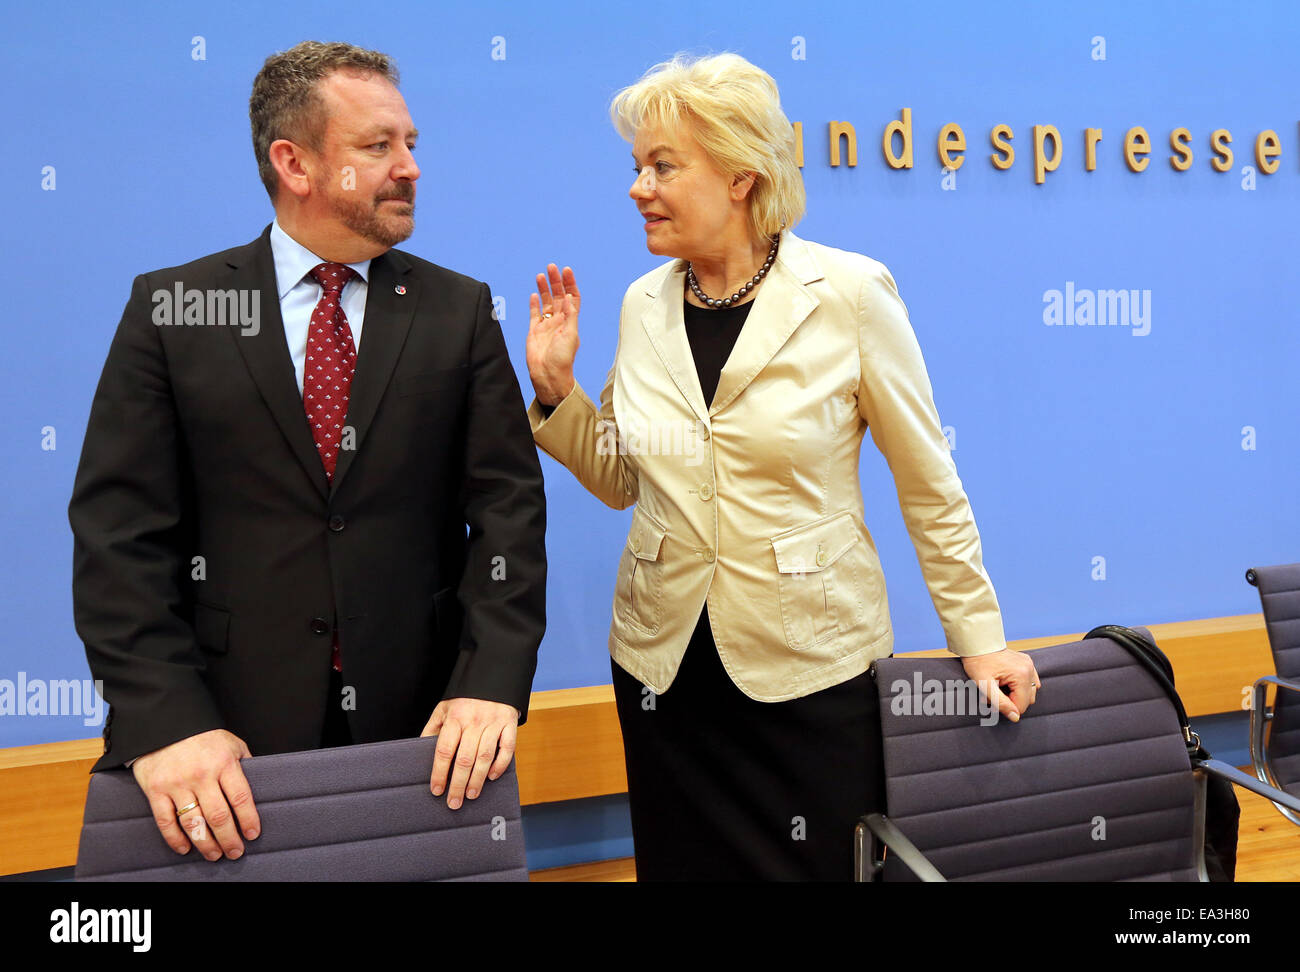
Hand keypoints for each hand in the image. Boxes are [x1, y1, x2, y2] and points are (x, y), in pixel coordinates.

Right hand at [131, 728, 259, 860]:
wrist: (165, 722)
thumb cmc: (202, 736)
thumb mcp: (231, 744)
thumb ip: (244, 765)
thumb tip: (260, 786)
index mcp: (224, 763)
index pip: (241, 798)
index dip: (248, 820)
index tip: (252, 835)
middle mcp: (201, 775)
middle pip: (219, 816)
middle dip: (229, 839)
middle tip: (235, 852)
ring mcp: (177, 784)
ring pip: (194, 823)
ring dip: (206, 844)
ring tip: (214, 855)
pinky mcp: (156, 790)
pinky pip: (165, 821)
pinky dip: (175, 839)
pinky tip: (185, 848)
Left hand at [421, 698, 519, 808]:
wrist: (493, 675)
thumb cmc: (465, 698)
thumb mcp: (444, 708)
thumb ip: (432, 729)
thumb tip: (419, 750)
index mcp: (455, 718)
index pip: (445, 750)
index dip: (439, 772)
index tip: (436, 790)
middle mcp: (474, 721)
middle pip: (464, 759)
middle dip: (458, 784)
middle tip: (453, 803)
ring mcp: (493, 722)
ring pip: (485, 757)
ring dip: (477, 780)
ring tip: (471, 795)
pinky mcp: (509, 723)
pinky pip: (507, 748)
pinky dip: (500, 764)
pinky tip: (492, 777)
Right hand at [525, 263, 579, 405]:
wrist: (548, 375)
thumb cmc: (562, 359)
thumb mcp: (570, 336)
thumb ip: (570, 316)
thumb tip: (570, 297)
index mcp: (570, 321)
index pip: (572, 298)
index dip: (570, 284)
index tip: (566, 271)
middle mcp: (559, 321)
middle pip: (559, 296)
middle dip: (556, 281)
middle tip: (551, 267)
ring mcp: (546, 325)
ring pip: (546, 302)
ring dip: (544, 288)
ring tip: (541, 275)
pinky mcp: (534, 331)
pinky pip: (534, 313)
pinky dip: (534, 303)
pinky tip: (534, 294)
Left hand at [961, 648, 1038, 723]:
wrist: (977, 645)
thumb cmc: (978, 663)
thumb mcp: (985, 686)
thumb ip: (1000, 703)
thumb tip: (1015, 717)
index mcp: (1021, 675)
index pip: (1022, 705)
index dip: (1007, 706)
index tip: (993, 699)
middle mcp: (1029, 669)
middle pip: (1028, 700)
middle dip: (1011, 700)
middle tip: (994, 692)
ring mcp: (1030, 665)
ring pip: (1030, 692)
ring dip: (1016, 693)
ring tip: (999, 686)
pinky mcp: (1027, 662)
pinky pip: (1030, 681)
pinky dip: (1020, 685)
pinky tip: (1006, 681)